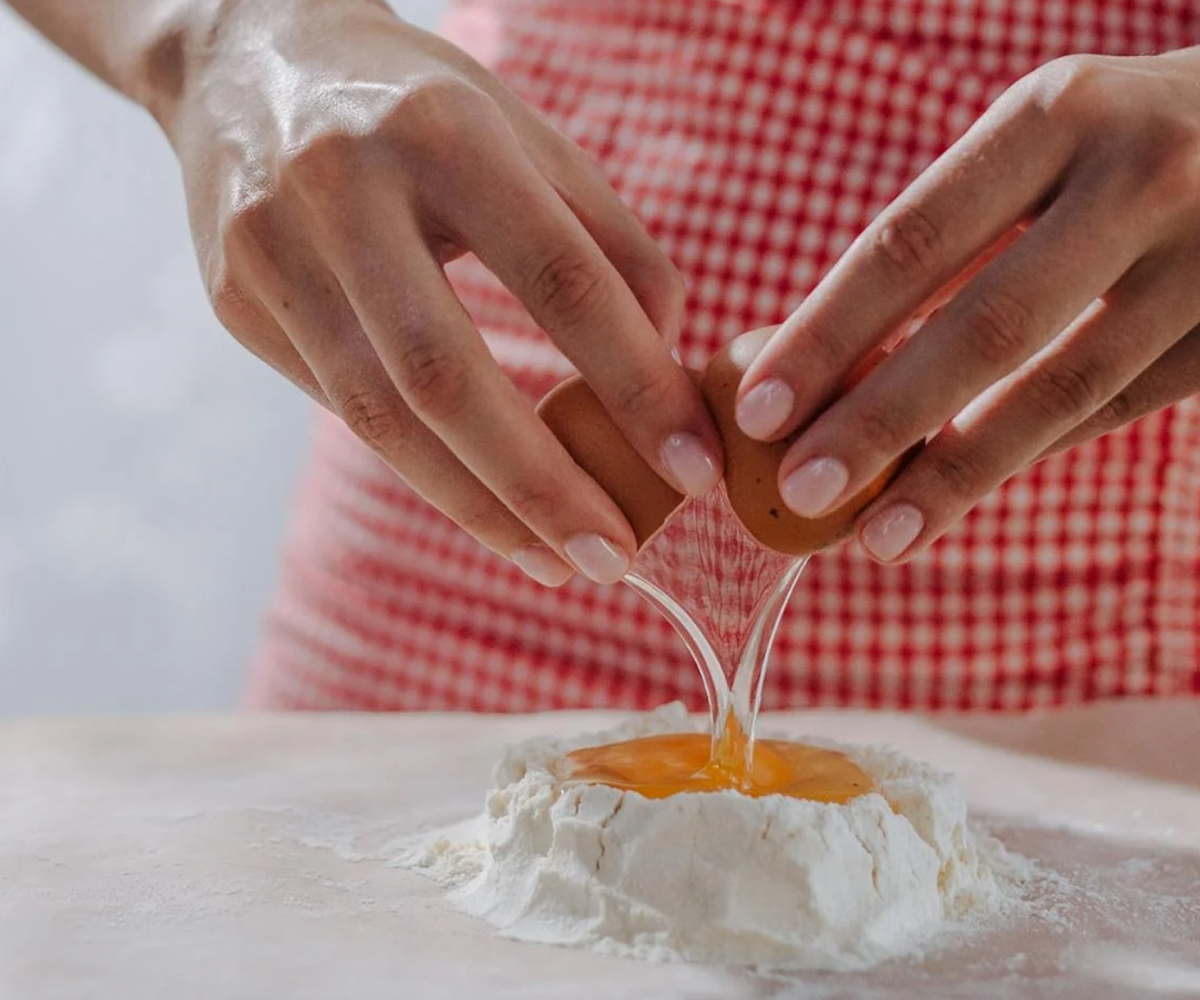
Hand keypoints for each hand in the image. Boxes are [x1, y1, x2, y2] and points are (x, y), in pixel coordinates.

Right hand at [167, 0, 722, 584]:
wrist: (248, 61)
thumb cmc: (425, 110)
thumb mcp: (529, 143)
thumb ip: (612, 248)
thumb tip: (665, 376)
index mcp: (444, 130)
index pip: (560, 279)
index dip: (635, 384)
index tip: (694, 470)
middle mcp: (342, 187)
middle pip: (447, 374)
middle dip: (542, 486)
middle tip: (614, 560)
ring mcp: (271, 249)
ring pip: (382, 416)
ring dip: (479, 507)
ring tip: (555, 563)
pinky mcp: (237, 301)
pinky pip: (344, 409)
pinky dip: (424, 470)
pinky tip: (486, 507)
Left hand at [734, 48, 1199, 562]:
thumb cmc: (1111, 141)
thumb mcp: (1035, 143)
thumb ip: (949, 236)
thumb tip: (823, 364)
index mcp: (1057, 114)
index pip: (913, 240)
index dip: (829, 333)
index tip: (758, 410)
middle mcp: (1139, 178)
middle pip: (984, 327)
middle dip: (880, 421)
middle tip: (799, 491)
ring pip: (1058, 392)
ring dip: (953, 476)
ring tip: (872, 537)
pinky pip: (1109, 411)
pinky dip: (1021, 458)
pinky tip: (949, 502)